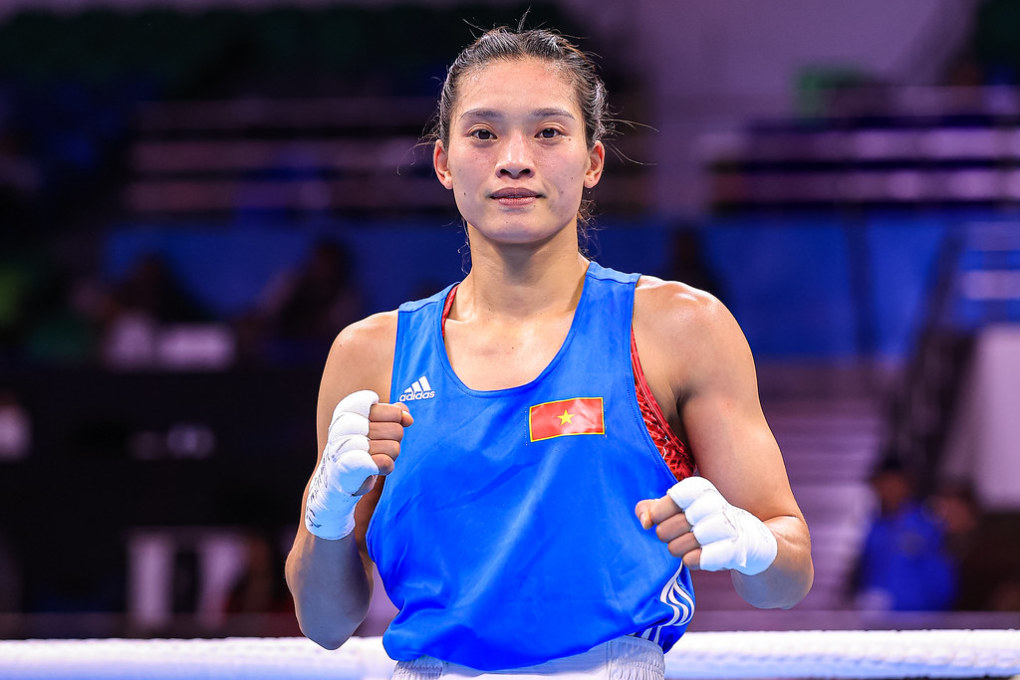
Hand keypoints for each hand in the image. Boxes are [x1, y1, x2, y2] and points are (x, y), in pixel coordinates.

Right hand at [304, 390, 411, 539]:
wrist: (337, 479)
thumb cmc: (360, 447)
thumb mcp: (376, 425)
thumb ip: (394, 414)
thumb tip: (407, 418)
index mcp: (349, 409)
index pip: (393, 412)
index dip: (397, 422)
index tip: (382, 427)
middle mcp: (344, 424)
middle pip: (397, 430)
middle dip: (393, 442)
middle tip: (377, 448)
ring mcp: (345, 445)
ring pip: (394, 448)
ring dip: (389, 457)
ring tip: (372, 459)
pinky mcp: (350, 466)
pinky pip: (386, 463)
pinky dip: (386, 468)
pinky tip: (374, 469)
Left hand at [636, 476, 776, 575]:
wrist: (750, 539)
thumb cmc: (704, 522)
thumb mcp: (680, 510)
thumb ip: (654, 509)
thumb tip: (643, 520)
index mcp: (701, 490)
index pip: (673, 497)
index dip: (659, 511)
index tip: (655, 520)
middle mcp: (715, 505)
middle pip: (670, 526)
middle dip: (666, 535)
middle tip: (673, 536)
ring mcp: (727, 528)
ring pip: (682, 545)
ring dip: (678, 549)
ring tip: (684, 547)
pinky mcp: (734, 550)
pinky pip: (698, 559)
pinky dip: (691, 560)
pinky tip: (694, 558)